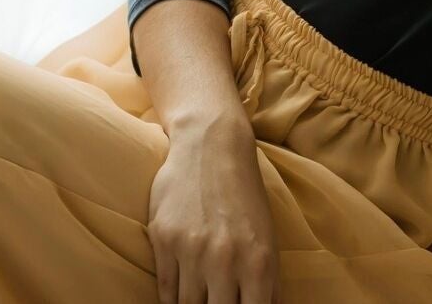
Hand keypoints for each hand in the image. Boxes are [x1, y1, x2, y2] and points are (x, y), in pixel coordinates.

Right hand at [147, 118, 282, 303]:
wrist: (211, 144)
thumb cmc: (244, 193)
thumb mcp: (267, 235)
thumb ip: (267, 280)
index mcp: (258, 261)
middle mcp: (225, 259)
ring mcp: (191, 250)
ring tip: (200, 300)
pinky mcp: (164, 239)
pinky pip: (165, 289)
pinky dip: (172, 300)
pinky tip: (179, 298)